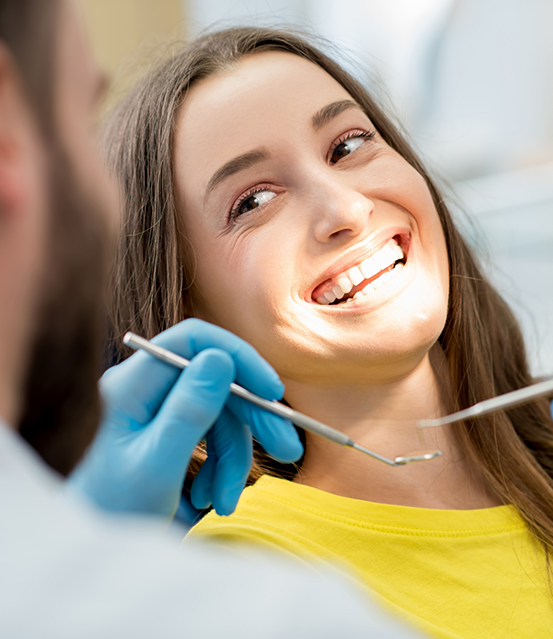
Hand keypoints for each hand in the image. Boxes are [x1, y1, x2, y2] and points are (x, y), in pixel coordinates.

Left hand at [69, 319, 302, 520]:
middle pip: (215, 381)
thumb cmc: (111, 511)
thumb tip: (221, 358)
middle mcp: (145, 388)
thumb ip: (188, 411)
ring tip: (224, 503)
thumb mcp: (156, 466)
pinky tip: (209, 500)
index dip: (238, 357)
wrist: (91, 545)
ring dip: (233, 458)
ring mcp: (156, 408)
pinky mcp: (168, 430)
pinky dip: (220, 467)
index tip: (272, 392)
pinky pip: (209, 435)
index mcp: (133, 384)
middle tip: (288, 450)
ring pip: (218, 414)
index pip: (193, 341)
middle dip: (251, 419)